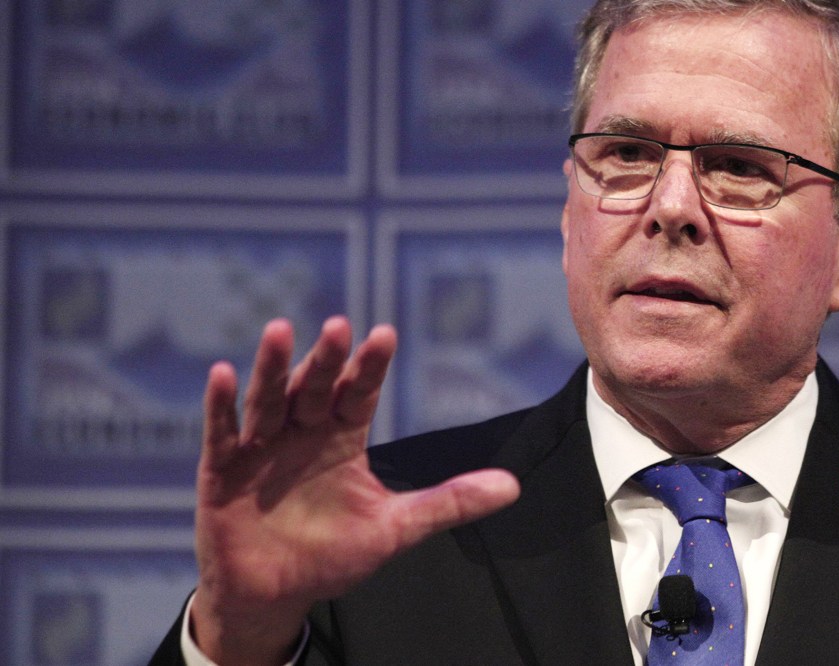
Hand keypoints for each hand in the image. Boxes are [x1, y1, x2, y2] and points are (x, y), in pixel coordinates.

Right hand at [190, 317, 519, 664]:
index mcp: (342, 438)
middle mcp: (303, 432)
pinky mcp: (224, 469)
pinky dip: (222, 406)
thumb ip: (449, 502)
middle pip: (316, 388)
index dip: (371, 367)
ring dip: (273, 368)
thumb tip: (512, 486)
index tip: (386, 335)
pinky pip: (221, 433)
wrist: (275, 594)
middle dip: (327, 360)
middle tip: (339, 326)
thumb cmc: (332, 555)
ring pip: (269, 400)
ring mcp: (262, 447)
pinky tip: (224, 373)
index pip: (360, 394)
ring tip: (279, 330)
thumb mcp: (395, 528)